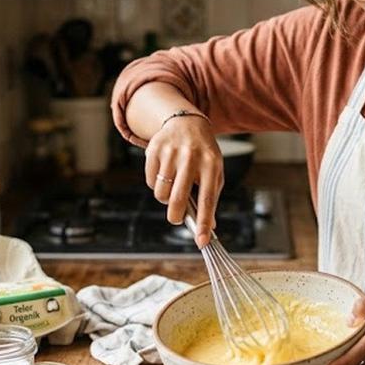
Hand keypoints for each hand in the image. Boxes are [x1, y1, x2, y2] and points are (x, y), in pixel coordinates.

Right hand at [144, 115, 222, 246]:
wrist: (187, 123)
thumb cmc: (204, 154)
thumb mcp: (214, 171)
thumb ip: (211, 198)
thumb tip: (209, 227)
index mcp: (211, 164)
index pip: (207, 199)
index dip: (203, 223)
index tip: (202, 241)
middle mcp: (190, 157)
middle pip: (177, 199)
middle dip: (176, 216)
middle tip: (177, 218)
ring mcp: (170, 152)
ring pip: (161, 193)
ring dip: (165, 198)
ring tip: (173, 187)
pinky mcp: (154, 149)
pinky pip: (150, 181)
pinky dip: (155, 184)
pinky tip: (164, 174)